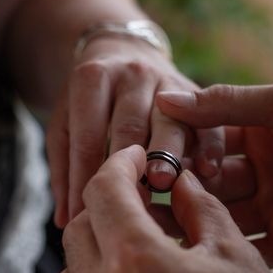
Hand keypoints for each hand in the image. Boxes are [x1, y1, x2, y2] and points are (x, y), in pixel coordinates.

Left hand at [46, 37, 223, 226]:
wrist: (124, 52)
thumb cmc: (90, 101)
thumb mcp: (65, 123)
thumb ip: (64, 168)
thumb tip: (65, 220)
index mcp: (92, 79)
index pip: (87, 136)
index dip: (85, 177)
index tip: (85, 215)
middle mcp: (131, 75)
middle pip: (130, 124)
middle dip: (130, 164)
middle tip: (130, 201)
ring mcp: (165, 81)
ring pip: (171, 120)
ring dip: (169, 153)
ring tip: (166, 184)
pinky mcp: (194, 91)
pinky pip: (206, 120)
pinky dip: (209, 146)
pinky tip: (207, 172)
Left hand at [54, 145, 272, 272]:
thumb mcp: (234, 255)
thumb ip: (199, 206)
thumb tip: (179, 180)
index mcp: (137, 262)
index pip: (104, 190)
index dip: (120, 164)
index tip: (135, 159)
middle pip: (79, 229)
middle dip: (105, 206)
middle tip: (140, 205)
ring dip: (94, 252)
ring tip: (134, 253)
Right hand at [156, 82, 272, 266]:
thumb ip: (226, 104)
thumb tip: (167, 97)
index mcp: (254, 136)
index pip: (204, 144)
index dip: (181, 151)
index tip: (152, 159)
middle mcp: (258, 174)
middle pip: (208, 184)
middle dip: (181, 190)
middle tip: (147, 198)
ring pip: (223, 218)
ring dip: (195, 222)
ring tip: (160, 229)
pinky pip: (255, 251)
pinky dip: (228, 254)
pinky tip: (197, 257)